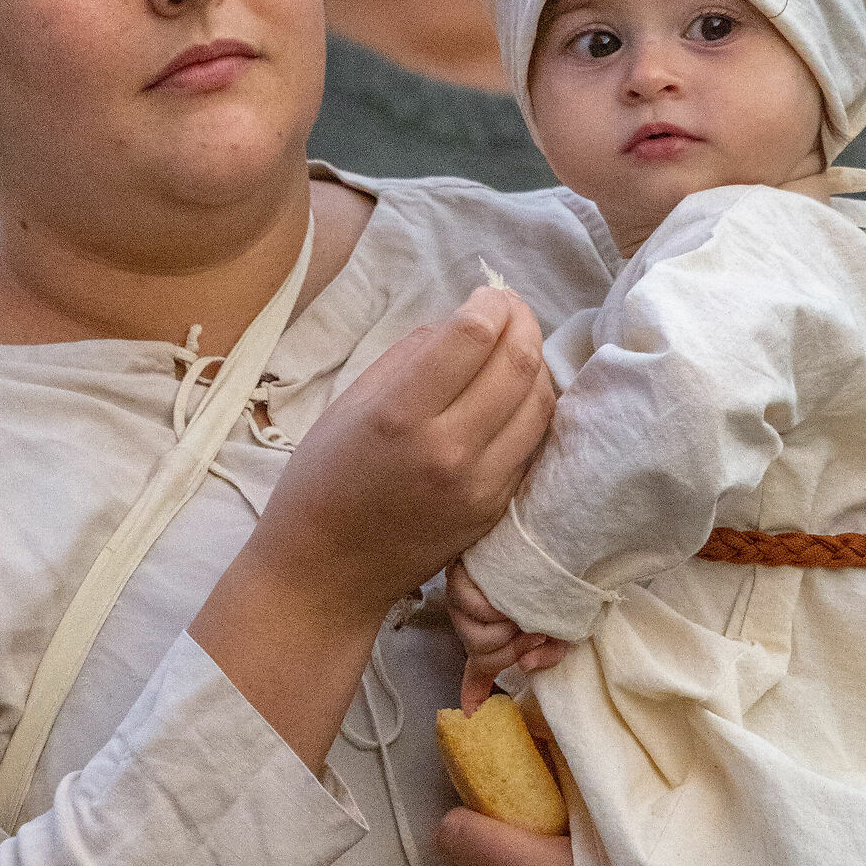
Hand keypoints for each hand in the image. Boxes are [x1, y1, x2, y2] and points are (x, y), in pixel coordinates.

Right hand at [191, 286, 553, 765]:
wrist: (327, 572)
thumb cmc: (324, 477)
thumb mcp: (354, 400)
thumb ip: (414, 355)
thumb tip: (465, 324)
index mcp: (403, 414)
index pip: (474, 336)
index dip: (492, 302)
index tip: (488, 294)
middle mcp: (450, 450)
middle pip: (520, 364)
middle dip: (523, 322)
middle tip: (511, 310)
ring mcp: (482, 485)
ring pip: (541, 403)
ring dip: (536, 364)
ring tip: (514, 349)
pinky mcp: (497, 509)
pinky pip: (534, 444)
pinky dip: (533, 409)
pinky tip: (515, 397)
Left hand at [447, 557, 570, 713]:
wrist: (561, 540)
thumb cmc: (560, 583)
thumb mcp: (561, 627)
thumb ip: (546, 653)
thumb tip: (524, 669)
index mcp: (493, 630)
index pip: (479, 666)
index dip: (475, 689)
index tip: (472, 709)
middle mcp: (472, 618)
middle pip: (484, 658)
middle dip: (514, 652)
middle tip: (536, 634)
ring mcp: (461, 598)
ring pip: (477, 641)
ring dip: (508, 633)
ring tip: (525, 613)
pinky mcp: (457, 576)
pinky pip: (472, 609)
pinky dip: (494, 611)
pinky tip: (510, 597)